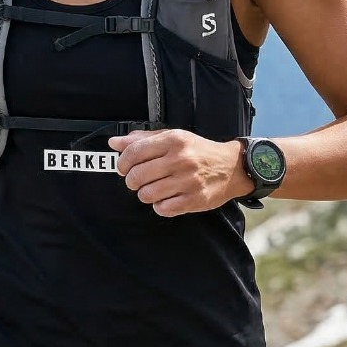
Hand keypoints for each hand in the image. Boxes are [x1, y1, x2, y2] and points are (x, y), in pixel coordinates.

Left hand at [108, 130, 244, 215]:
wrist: (231, 167)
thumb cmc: (198, 151)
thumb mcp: (173, 137)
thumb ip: (142, 139)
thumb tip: (114, 142)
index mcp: (174, 140)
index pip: (134, 152)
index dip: (122, 163)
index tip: (123, 169)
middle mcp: (181, 159)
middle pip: (137, 176)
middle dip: (132, 181)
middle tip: (139, 180)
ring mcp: (188, 181)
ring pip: (147, 195)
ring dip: (146, 194)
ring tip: (154, 189)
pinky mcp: (194, 199)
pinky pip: (163, 209)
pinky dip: (160, 206)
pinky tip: (166, 199)